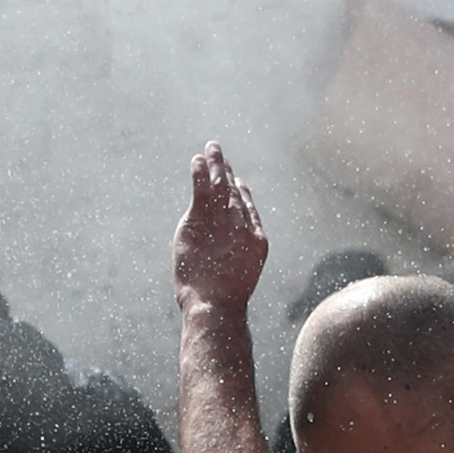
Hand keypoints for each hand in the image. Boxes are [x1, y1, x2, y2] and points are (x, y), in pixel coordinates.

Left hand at [173, 145, 268, 313]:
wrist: (216, 304)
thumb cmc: (222, 303)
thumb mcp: (234, 281)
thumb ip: (232, 263)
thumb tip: (225, 265)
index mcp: (256, 241)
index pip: (247, 209)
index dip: (242, 191)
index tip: (237, 179)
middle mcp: (242, 227)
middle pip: (234, 192)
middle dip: (227, 171)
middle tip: (221, 154)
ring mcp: (223, 222)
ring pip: (220, 186)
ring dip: (215, 164)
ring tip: (211, 147)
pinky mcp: (201, 221)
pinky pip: (201, 191)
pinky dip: (199, 174)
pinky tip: (198, 161)